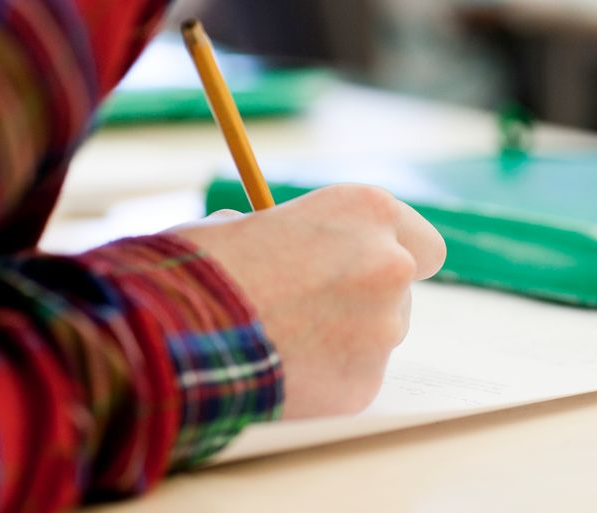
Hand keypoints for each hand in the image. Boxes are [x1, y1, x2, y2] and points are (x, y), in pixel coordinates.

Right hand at [172, 184, 445, 417]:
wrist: (173, 331)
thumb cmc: (200, 267)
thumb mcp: (247, 221)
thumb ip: (288, 232)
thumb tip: (288, 243)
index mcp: (366, 211)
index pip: (422, 241)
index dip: (394, 255)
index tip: (371, 267)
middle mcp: (390, 265)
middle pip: (400, 290)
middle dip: (363, 298)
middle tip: (310, 307)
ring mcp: (383, 329)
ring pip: (377, 336)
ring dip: (344, 338)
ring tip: (280, 338)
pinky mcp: (364, 384)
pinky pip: (352, 379)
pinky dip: (324, 378)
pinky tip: (279, 368)